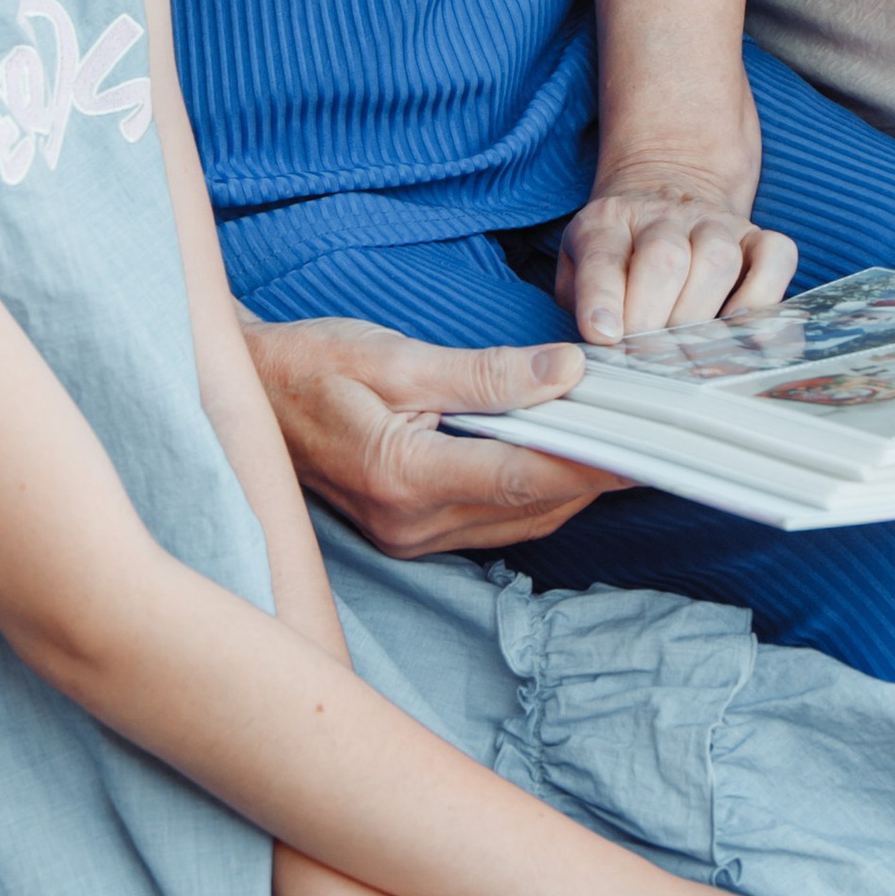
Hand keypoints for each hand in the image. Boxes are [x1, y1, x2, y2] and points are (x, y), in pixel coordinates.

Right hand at [243, 314, 620, 556]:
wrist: (240, 397)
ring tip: (620, 442)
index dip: (594, 464)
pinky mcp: (407, 534)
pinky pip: (492, 521)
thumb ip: (484, 373)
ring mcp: (408, 538)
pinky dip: (533, 492)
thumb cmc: (307, 366)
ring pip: (518, 521)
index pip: (525, 476)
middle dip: (595, 473)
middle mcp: (410, 525)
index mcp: (404, 477)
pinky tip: (560, 457)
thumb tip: (565, 373)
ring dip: (569, 486)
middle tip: (654, 437)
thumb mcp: (395, 357)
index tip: (650, 447)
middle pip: (531, 506)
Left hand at [559, 163, 797, 345]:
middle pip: (664, 258)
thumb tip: (599, 342)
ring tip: (686, 347)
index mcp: (607, 222)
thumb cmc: (618, 252)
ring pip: (719, 258)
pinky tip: (740, 325)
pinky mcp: (755, 235)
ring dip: (701, 312)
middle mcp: (662, 216)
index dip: (603, 299)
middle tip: (646, 353)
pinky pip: (775, 255)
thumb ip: (581, 299)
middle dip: (654, 316)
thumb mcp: (578, 266)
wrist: (662, 194)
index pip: (602, 257)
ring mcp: (713, 222)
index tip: (605, 335)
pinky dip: (764, 293)